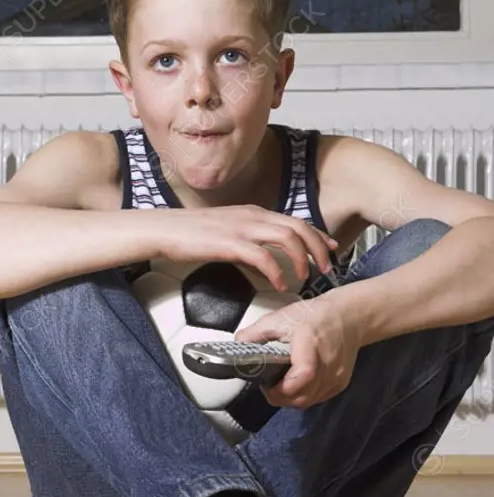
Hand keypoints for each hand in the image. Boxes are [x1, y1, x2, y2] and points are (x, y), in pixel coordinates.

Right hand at [159, 205, 337, 289]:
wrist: (165, 229)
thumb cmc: (192, 233)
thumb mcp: (228, 230)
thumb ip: (250, 239)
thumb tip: (265, 258)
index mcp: (255, 213)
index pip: (295, 221)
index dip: (317, 235)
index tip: (331, 248)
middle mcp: (254, 216)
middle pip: (298, 227)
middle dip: (318, 248)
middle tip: (326, 268)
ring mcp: (243, 228)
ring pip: (287, 238)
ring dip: (301, 259)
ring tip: (305, 277)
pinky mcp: (231, 243)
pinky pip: (264, 257)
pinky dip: (277, 271)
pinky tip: (280, 284)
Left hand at [235, 294, 361, 407]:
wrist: (349, 317)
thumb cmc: (315, 315)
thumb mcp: (281, 317)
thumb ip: (256, 333)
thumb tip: (237, 345)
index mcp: (311, 345)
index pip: (303, 375)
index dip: (282, 388)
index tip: (266, 386)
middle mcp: (328, 364)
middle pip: (302, 396)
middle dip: (280, 397)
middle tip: (268, 386)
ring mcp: (336, 377)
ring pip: (309, 401)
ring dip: (291, 398)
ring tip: (280, 384)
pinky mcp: (340, 384)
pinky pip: (317, 398)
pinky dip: (304, 395)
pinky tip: (295, 383)